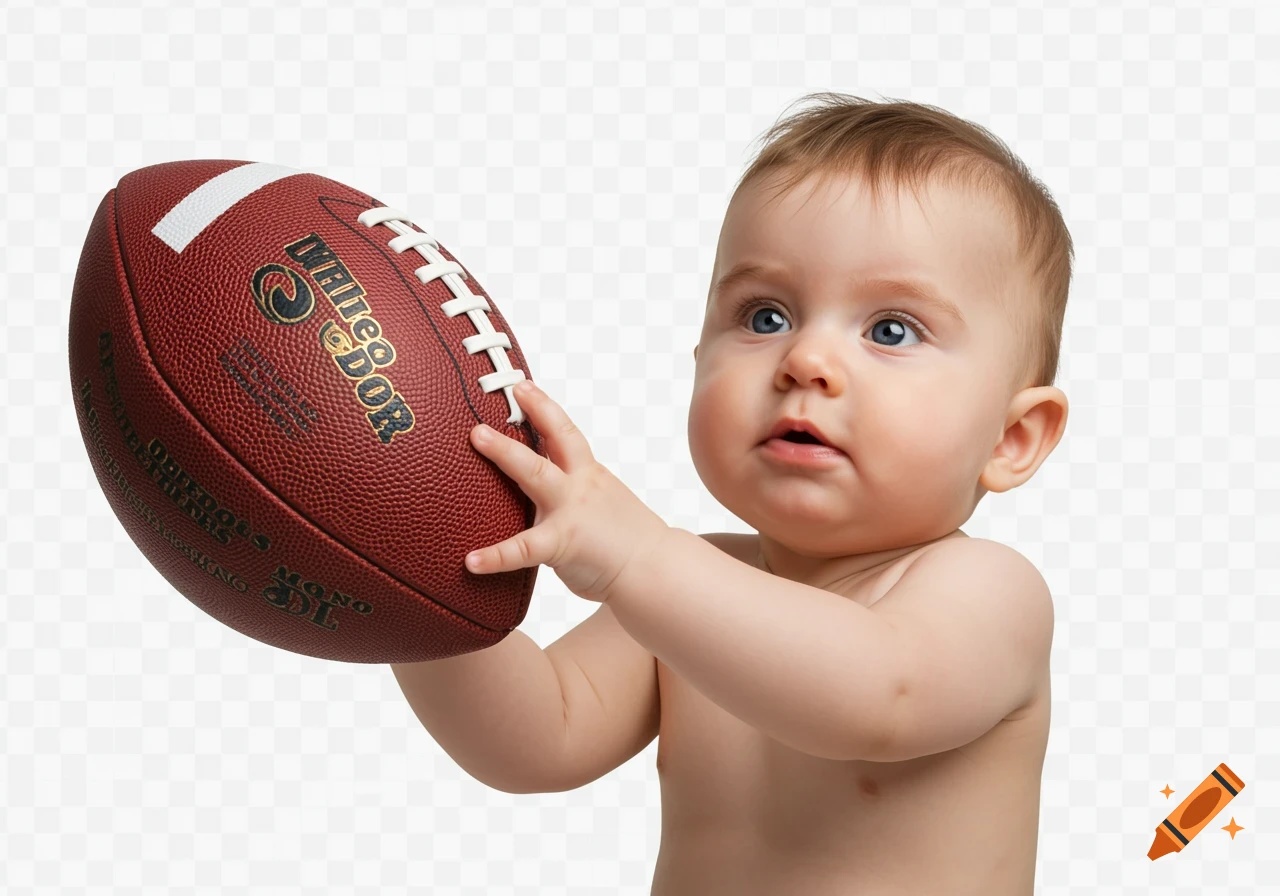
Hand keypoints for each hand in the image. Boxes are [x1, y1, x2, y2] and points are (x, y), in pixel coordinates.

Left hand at [464, 379, 670, 602]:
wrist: (653, 568)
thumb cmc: (626, 539)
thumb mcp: (602, 501)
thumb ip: (574, 489)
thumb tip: (546, 484)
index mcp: (589, 474)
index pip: (566, 434)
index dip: (544, 407)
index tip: (522, 387)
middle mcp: (580, 485)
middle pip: (553, 441)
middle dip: (527, 414)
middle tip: (503, 392)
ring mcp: (571, 511)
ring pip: (536, 474)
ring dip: (505, 453)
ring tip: (478, 439)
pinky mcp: (563, 544)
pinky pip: (524, 549)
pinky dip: (496, 555)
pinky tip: (472, 560)